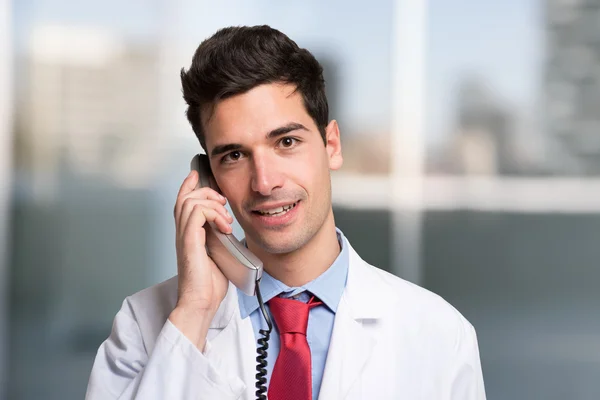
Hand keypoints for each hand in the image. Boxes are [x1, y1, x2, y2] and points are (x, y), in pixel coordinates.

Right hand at [169, 170, 233, 349]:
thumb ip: (220, 237)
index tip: (199, 175)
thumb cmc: (210, 284)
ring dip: (212, 204)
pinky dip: (213, 214)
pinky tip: (225, 226)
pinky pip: (195, 214)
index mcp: (189, 235)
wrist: (201, 303)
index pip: (183, 202)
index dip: (189, 185)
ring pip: (190, 202)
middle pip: (184, 197)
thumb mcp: (219, 253)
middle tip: (223, 202)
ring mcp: (184, 237)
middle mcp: (183, 233)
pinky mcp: (189, 242)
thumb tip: (230, 227)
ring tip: (226, 218)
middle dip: (206, 191)